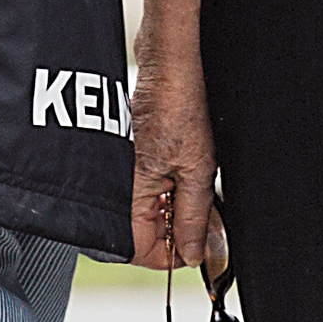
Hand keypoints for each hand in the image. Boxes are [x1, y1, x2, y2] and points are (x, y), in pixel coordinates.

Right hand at [126, 61, 224, 279]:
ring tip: (194, 184)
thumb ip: (195, 218)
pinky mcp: (131, 160)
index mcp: (131, 194)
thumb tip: (193, 253)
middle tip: (202, 213)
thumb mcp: (199, 171)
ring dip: (173, 210)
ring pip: (147, 213)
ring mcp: (124, 174)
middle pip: (142, 234)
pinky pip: (146, 190)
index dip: (172, 256)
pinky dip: (167, 190)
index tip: (197, 247)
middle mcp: (120, 187)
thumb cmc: (181, 108)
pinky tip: (184, 172)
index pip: (139, 251)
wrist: (170, 66)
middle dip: (174, 231)